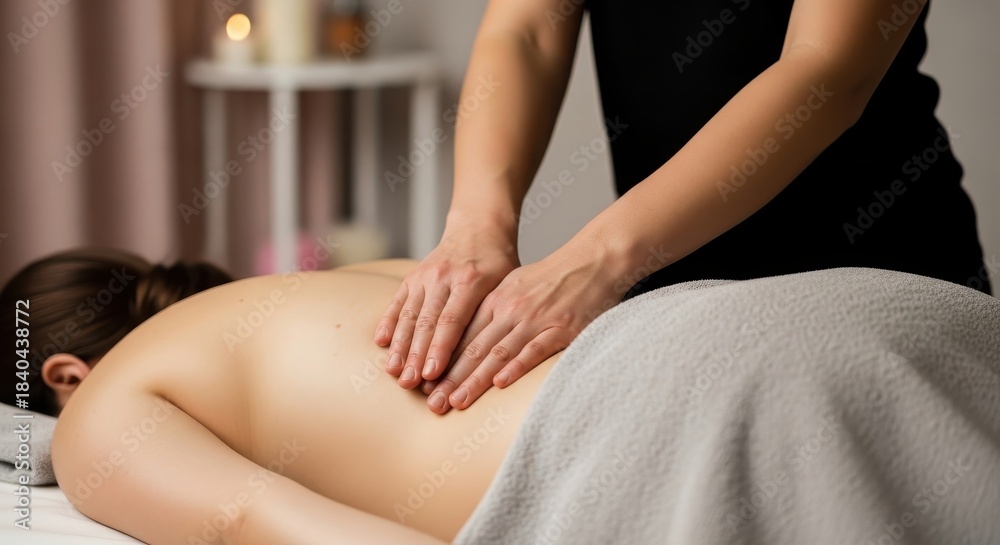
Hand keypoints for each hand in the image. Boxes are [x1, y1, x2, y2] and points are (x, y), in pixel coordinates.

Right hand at [375, 222, 518, 390]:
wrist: (478, 228)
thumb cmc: (498, 263)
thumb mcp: (507, 283)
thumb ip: (495, 314)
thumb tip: (494, 356)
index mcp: (470, 281)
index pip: (452, 321)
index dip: (440, 350)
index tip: (432, 375)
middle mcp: (443, 278)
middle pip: (426, 323)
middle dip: (416, 356)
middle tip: (409, 384)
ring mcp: (424, 276)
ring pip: (409, 316)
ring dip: (400, 346)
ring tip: (394, 372)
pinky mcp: (412, 277)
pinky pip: (398, 302)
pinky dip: (389, 322)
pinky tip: (381, 343)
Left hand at [425, 240, 625, 412]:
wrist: (593, 260)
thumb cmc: (553, 277)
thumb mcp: (515, 285)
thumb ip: (493, 310)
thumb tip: (469, 337)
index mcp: (496, 300)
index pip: (462, 335)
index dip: (442, 361)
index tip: (425, 384)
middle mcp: (510, 309)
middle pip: (474, 348)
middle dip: (450, 378)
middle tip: (432, 403)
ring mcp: (535, 319)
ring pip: (498, 353)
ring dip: (475, 380)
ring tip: (456, 401)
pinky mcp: (561, 328)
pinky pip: (534, 350)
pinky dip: (515, 367)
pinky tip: (500, 384)